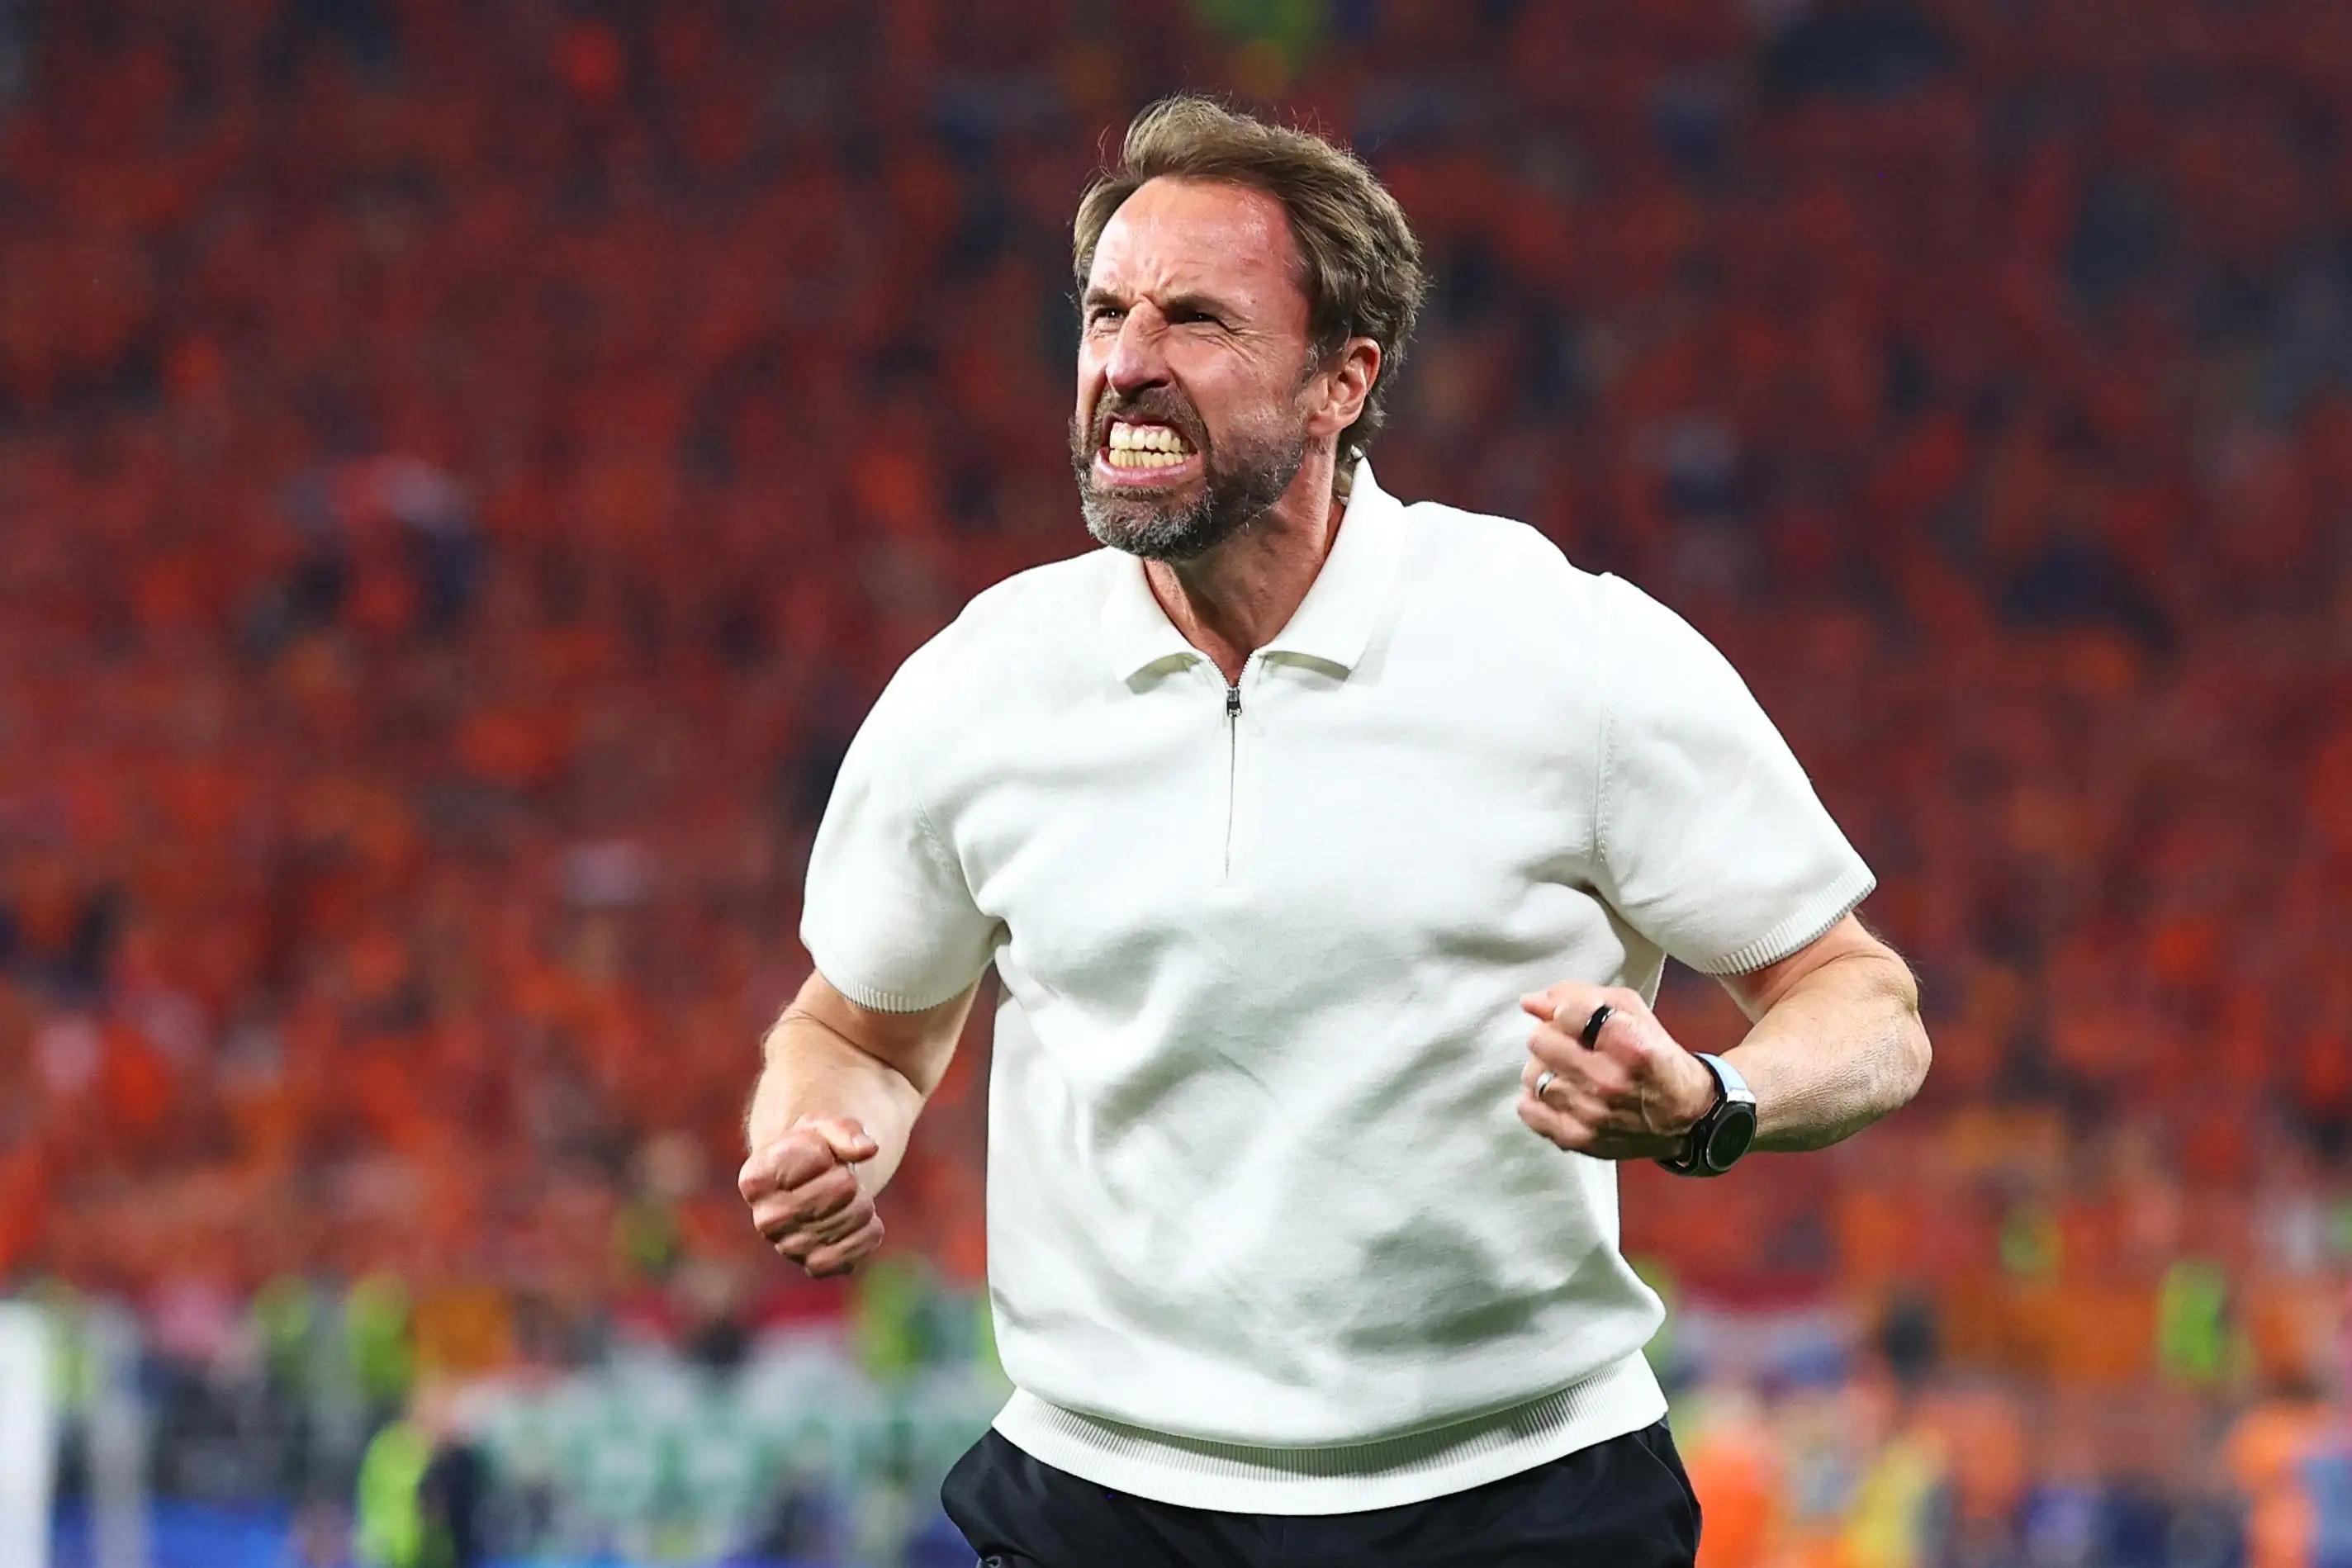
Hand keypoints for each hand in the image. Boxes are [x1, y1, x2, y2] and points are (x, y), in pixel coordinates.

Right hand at [738, 1116, 883, 1277]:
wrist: (814, 1182)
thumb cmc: (814, 1149)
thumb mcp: (823, 1126)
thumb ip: (844, 1129)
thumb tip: (867, 1149)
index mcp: (755, 1179)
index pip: (811, 1158)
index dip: (827, 1150)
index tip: (818, 1152)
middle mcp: (765, 1219)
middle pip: (840, 1191)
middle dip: (850, 1177)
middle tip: (839, 1175)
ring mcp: (788, 1247)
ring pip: (851, 1221)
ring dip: (862, 1203)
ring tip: (847, 1197)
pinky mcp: (814, 1265)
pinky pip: (854, 1254)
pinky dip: (868, 1233)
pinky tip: (860, 1220)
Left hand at [1515, 984, 1718, 1160]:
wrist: (1687, 1119)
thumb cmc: (1657, 1058)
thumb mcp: (1633, 1013)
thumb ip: (1580, 997)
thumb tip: (1530, 1001)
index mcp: (1629, 1045)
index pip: (1565, 1012)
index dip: (1568, 1011)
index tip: (1579, 1020)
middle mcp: (1608, 1081)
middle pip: (1540, 1042)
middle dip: (1553, 1037)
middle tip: (1572, 1045)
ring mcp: (1590, 1114)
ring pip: (1532, 1075)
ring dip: (1547, 1069)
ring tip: (1570, 1072)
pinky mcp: (1577, 1138)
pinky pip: (1529, 1110)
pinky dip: (1539, 1100)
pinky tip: (1562, 1095)